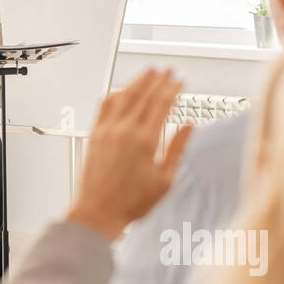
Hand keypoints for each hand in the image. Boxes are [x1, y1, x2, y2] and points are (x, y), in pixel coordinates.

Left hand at [65, 70, 190, 239]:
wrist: (98, 212)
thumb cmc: (132, 202)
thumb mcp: (165, 180)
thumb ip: (177, 149)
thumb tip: (189, 127)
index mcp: (145, 140)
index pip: (161, 104)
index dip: (172, 89)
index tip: (179, 81)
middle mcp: (124, 130)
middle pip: (144, 95)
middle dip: (157, 80)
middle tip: (167, 70)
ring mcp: (106, 130)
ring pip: (123, 96)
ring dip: (137, 82)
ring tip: (148, 72)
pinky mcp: (94, 135)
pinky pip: (104, 107)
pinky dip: (115, 94)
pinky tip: (121, 90)